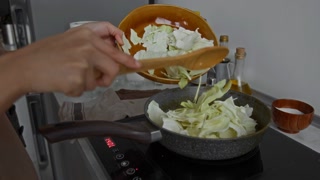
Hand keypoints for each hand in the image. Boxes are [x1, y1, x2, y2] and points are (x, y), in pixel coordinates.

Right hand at [8, 21, 139, 95]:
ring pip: (98, 82)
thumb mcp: (69, 40)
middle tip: (100, 80)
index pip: (113, 44)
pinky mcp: (78, 79)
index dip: (126, 55)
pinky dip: (75, 90)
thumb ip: (91, 44)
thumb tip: (109, 55)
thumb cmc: (44, 55)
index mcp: (86, 35)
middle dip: (108, 78)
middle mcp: (88, 46)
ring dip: (87, 84)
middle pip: (113, 67)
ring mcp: (84, 63)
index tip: (135, 63)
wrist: (24, 66)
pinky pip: (84, 90)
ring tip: (69, 77)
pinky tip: (63, 82)